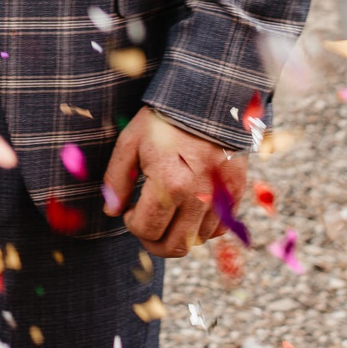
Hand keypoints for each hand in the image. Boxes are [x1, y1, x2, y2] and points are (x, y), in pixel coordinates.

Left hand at [100, 106, 250, 257]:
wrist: (208, 100)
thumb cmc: (164, 120)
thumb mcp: (130, 142)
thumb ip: (116, 180)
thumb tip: (111, 212)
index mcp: (169, 184)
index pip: (146, 230)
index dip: (132, 225)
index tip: (129, 212)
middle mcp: (198, 197)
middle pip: (174, 247)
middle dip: (153, 242)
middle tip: (145, 226)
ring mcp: (220, 198)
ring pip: (196, 241)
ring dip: (177, 235)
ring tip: (166, 214)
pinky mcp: (235, 194)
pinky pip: (219, 229)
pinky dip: (202, 229)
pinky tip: (188, 211)